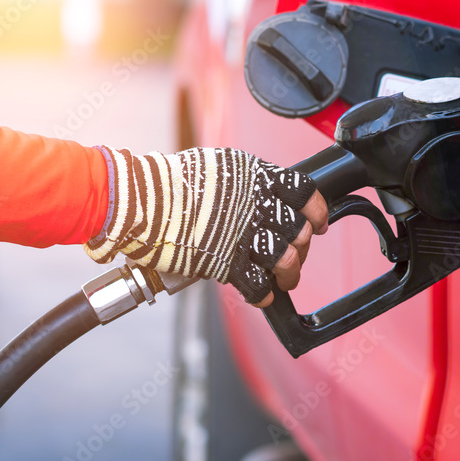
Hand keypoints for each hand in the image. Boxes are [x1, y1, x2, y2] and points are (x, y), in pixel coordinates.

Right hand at [85, 147, 328, 305]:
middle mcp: (256, 205)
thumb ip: (248, 181)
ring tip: (285, 278)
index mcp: (257, 177)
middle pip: (299, 229)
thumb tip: (264, 194)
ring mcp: (243, 235)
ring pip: (286, 259)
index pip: (304, 191)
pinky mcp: (226, 263)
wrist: (141, 201)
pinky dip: (264, 294)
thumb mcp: (220, 166)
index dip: (317, 209)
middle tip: (297, 253)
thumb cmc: (171, 181)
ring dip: (290, 273)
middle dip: (303, 245)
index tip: (318, 220)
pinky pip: (258, 285)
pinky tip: (263, 294)